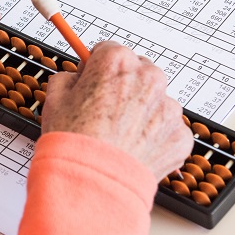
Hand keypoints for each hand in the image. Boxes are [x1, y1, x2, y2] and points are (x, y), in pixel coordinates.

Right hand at [41, 41, 192, 180]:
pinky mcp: (180, 135)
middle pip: (138, 72)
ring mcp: (168, 108)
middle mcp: (148, 78)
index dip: (96, 69)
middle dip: (124, 86)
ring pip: (155, 101)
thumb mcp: (54, 98)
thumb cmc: (73, 142)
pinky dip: (154, 137)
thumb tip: (76, 78)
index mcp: (117, 61)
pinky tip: (133, 149)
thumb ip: (69, 78)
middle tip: (105, 111)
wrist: (91, 183)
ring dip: (141, 111)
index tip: (93, 81)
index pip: (108, 51)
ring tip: (119, 135)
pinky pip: (167, 129)